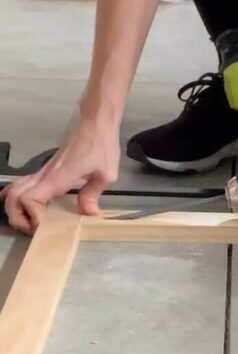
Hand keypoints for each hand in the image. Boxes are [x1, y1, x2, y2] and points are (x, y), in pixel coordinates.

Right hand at [1, 118, 119, 233]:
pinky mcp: (46, 170)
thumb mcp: (106, 174)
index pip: (30, 198)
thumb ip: (93, 195)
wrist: (96, 124)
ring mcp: (43, 171)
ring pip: (14, 189)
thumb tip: (89, 214)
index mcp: (58, 178)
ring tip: (30, 222)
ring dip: (15, 208)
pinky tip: (24, 207)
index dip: (32, 216)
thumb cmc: (101, 146)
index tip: (43, 226)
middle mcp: (45, 175)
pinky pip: (23, 184)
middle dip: (18, 217)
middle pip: (14, 196)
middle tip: (34, 229)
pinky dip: (17, 196)